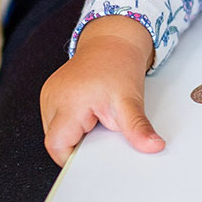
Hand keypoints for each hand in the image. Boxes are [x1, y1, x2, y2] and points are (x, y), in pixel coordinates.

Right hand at [40, 15, 166, 166]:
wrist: (112, 43)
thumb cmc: (118, 66)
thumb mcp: (130, 101)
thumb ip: (138, 128)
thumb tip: (152, 146)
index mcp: (68, 103)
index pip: (57, 146)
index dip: (73, 159)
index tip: (94, 157)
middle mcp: (52, 99)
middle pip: (56, 140)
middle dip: (78, 145)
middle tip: (101, 131)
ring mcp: (48, 96)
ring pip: (55, 131)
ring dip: (75, 133)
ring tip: (95, 118)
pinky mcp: (50, 94)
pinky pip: (56, 120)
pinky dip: (73, 124)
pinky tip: (89, 113)